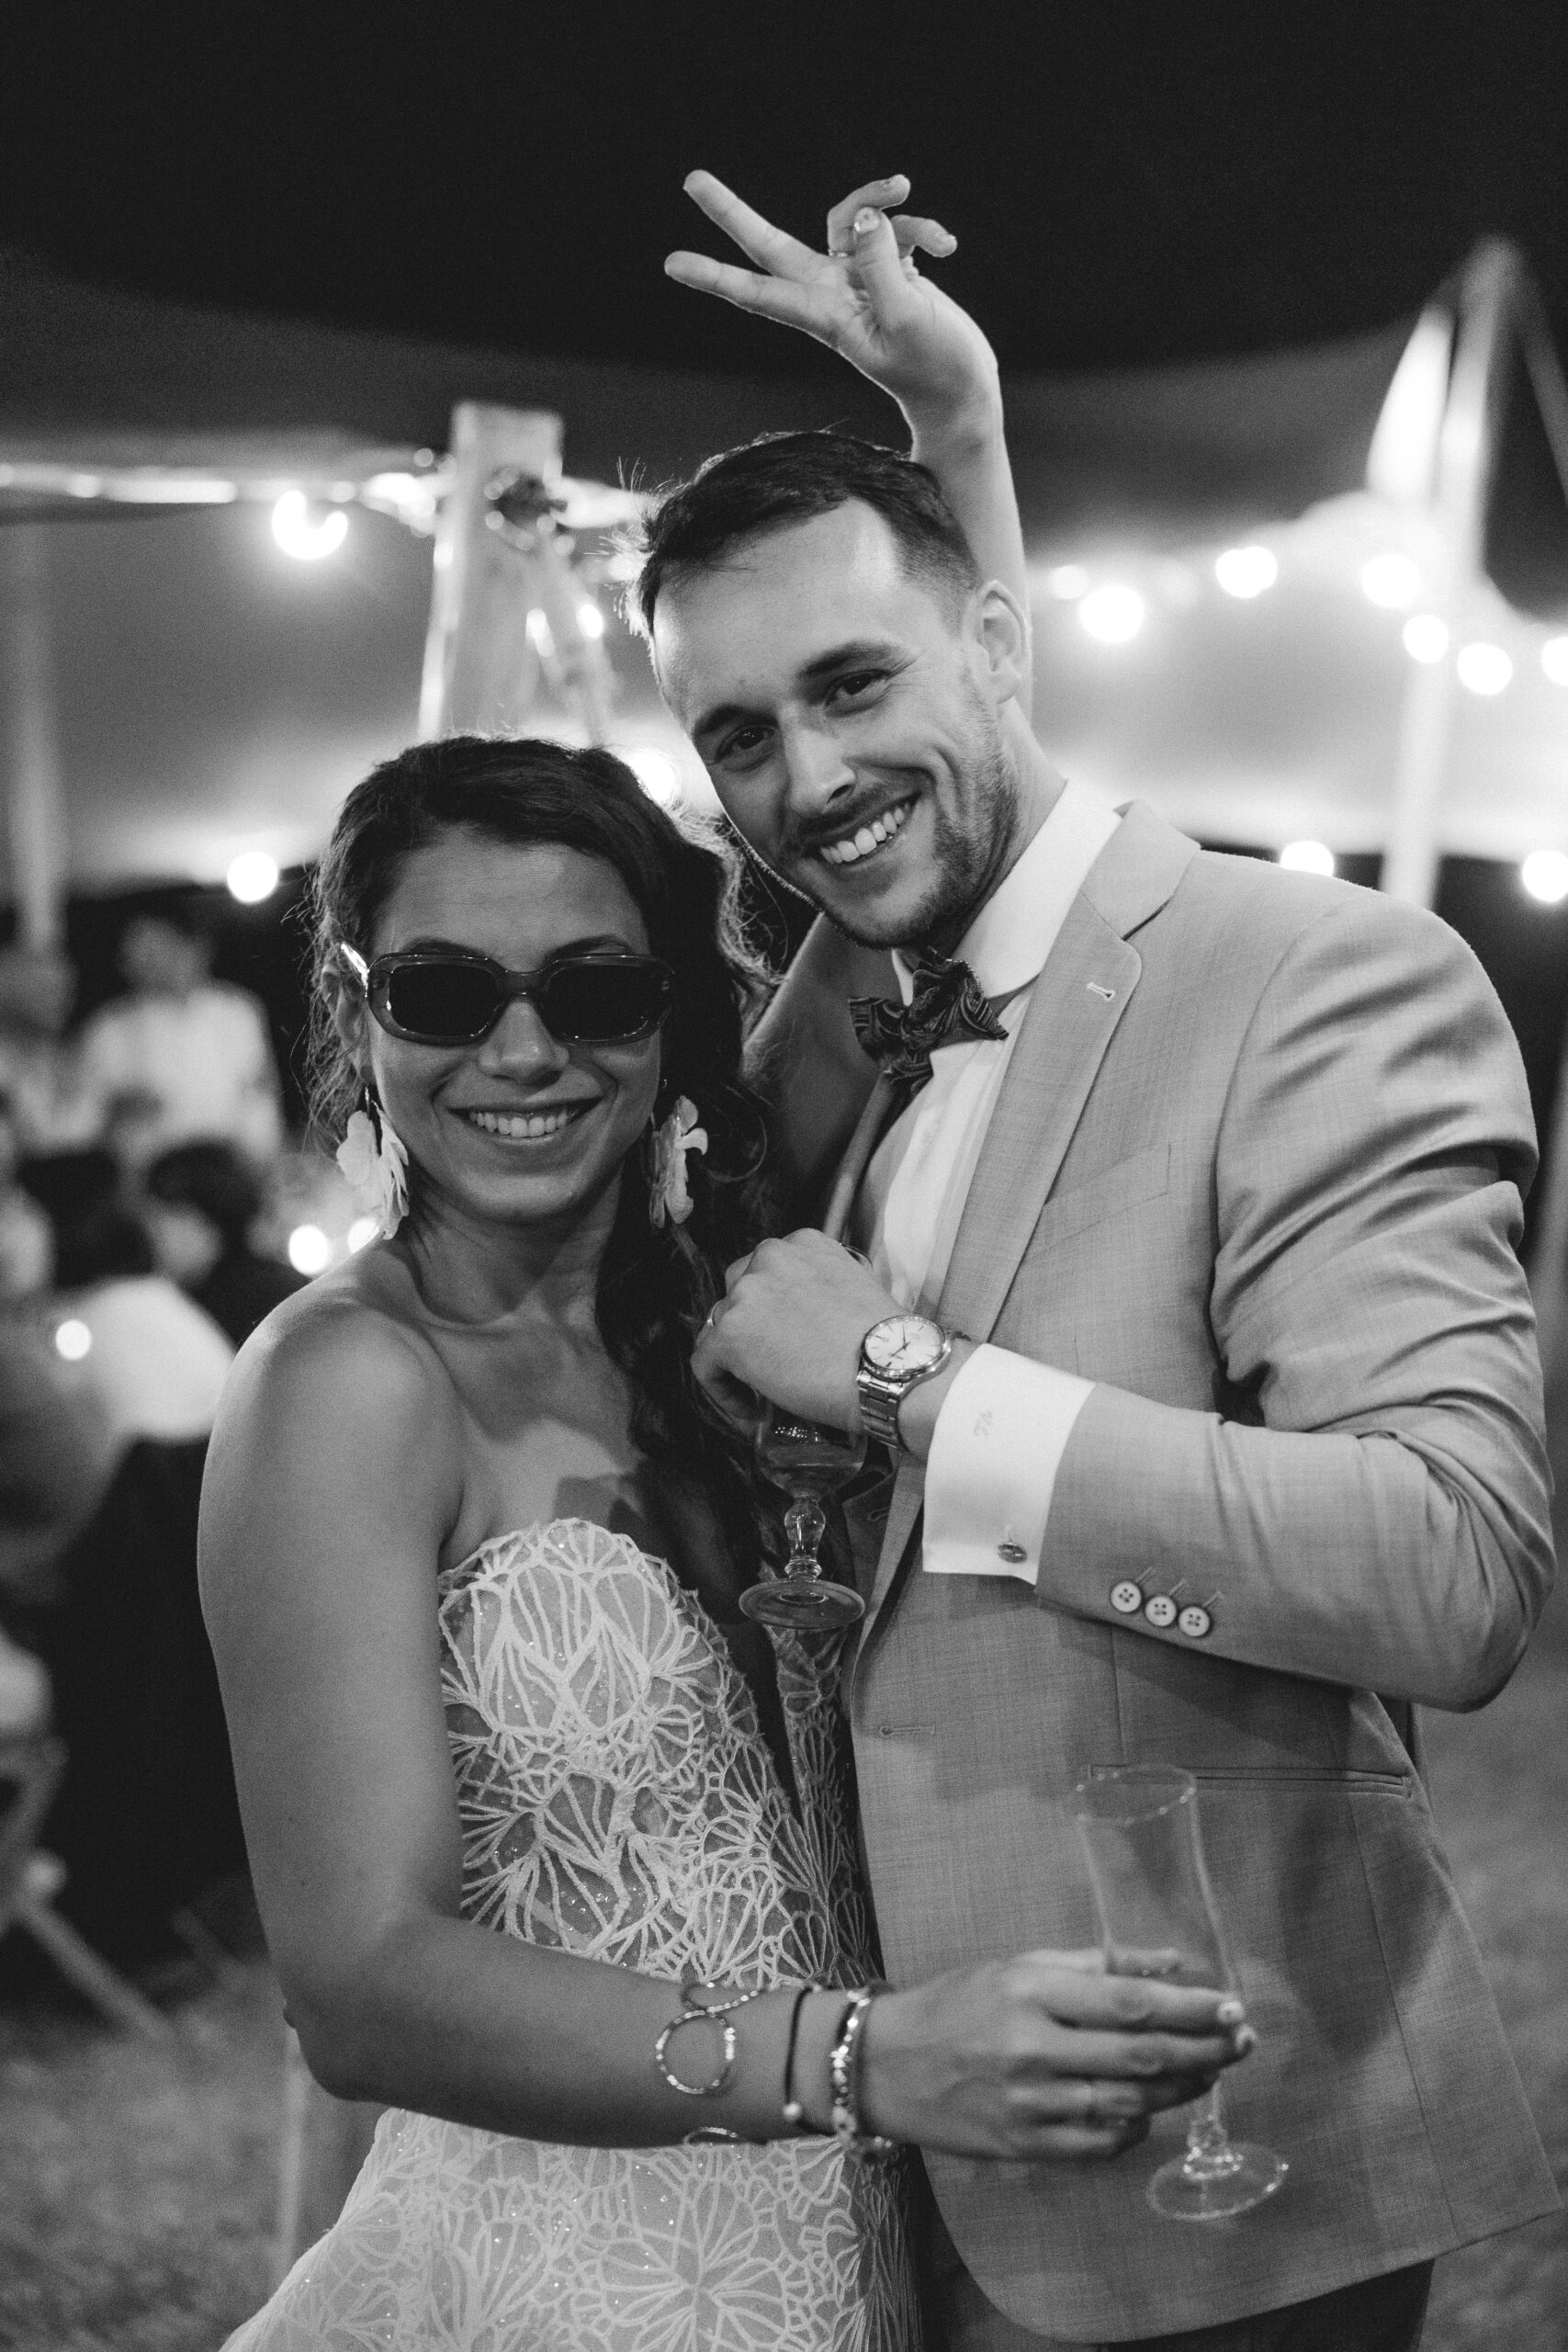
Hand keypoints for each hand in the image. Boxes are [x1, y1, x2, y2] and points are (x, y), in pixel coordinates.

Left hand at [665, 170, 999, 428]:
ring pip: (851, 218)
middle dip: (733, 213)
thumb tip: (863, 216)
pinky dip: (922, 228)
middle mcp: (831, 292)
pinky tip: (946, 248)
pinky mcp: (888, 268)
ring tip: (914, 201)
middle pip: (772, 244)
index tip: (671, 263)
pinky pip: (894, 228)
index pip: (759, 292)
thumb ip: (881, 265)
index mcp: (824, 316)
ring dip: (881, 201)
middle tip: (690, 179)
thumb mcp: (907, 317)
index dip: (716, 276)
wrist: (963, 390)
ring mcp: (858, 278)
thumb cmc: (933, 368)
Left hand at [692, 1229, 897, 1430]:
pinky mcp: (731, 1335)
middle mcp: (769, 1257)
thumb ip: (823, 1286)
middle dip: (750, 1327)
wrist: (888, 1369)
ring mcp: (746, 1294)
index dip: (772, 1308)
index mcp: (802, 1243)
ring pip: (721, 1328)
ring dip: (737, 1360)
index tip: (786, 1336)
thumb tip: (808, 1315)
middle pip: (739, 1293)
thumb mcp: (858, 1285)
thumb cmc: (887, 1340)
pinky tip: (749, 1410)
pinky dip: (722, 1390)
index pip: (768, 1271)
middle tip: (773, 1361)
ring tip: (762, 1392)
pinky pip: (706, 1364)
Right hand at [863, 1950, 1253, 2163]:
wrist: (889, 2065)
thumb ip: (1098, 1962)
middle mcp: (1034, 2048)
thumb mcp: (1020, 1965)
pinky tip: (1152, 2111)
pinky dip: (1137, 2128)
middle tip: (1243, 2043)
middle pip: (1142, 2057)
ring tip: (1210, 2072)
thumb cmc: (960, 2003)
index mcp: (1033, 1993)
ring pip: (1131, 2106)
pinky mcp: (1027, 2146)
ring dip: (1182, 2091)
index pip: (1130, 2002)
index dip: (1192, 2009)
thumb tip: (1171, 1963)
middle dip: (1204, 2050)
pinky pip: (1102, 2144)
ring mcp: (1031, 2104)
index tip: (1234, 2007)